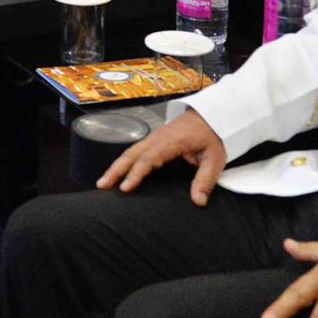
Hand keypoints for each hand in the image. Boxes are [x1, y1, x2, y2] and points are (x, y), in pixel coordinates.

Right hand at [96, 108, 225, 205]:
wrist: (212, 116)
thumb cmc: (213, 136)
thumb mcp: (215, 159)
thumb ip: (205, 180)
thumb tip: (198, 201)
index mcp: (171, 141)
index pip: (148, 158)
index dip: (136, 173)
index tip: (126, 187)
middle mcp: (157, 138)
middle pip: (131, 154)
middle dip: (115, 170)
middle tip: (102, 185)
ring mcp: (153, 138)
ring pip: (130, 152)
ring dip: (115, 167)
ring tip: (103, 182)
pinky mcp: (153, 141)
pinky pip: (135, 151)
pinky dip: (123, 162)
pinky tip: (117, 173)